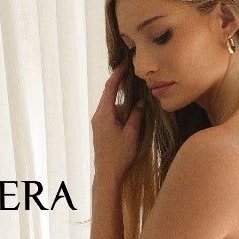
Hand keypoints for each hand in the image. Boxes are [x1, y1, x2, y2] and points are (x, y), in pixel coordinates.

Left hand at [92, 62, 142, 185]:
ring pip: (113, 107)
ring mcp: (99, 123)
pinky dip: (122, 113)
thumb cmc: (119, 155)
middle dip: (122, 87)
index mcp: (104, 114)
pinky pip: (112, 115)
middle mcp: (99, 116)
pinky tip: (132, 118)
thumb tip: (140, 101)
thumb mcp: (132, 133)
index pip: (110, 88)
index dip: (118, 74)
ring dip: (124, 104)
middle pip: (110, 95)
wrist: (107, 174)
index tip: (125, 64)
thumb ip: (136, 115)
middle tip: (135, 78)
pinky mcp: (101, 130)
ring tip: (139, 103)